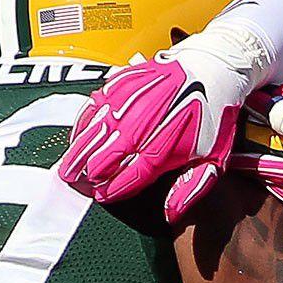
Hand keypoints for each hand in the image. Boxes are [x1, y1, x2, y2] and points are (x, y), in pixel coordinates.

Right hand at [58, 48, 248, 219]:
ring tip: (68, 169)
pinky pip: (95, 106)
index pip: (130, 176)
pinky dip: (83, 123)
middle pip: (106, 155)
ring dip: (79, 152)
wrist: (214, 67)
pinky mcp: (123, 83)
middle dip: (89, 173)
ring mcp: (130, 102)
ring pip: (96, 132)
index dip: (112, 189)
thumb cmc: (214, 117)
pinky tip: (76, 137)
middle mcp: (144, 125)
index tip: (101, 197)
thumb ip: (191, 188)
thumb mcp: (214, 158)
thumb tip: (169, 214)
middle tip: (76, 185)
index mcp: (165, 148)